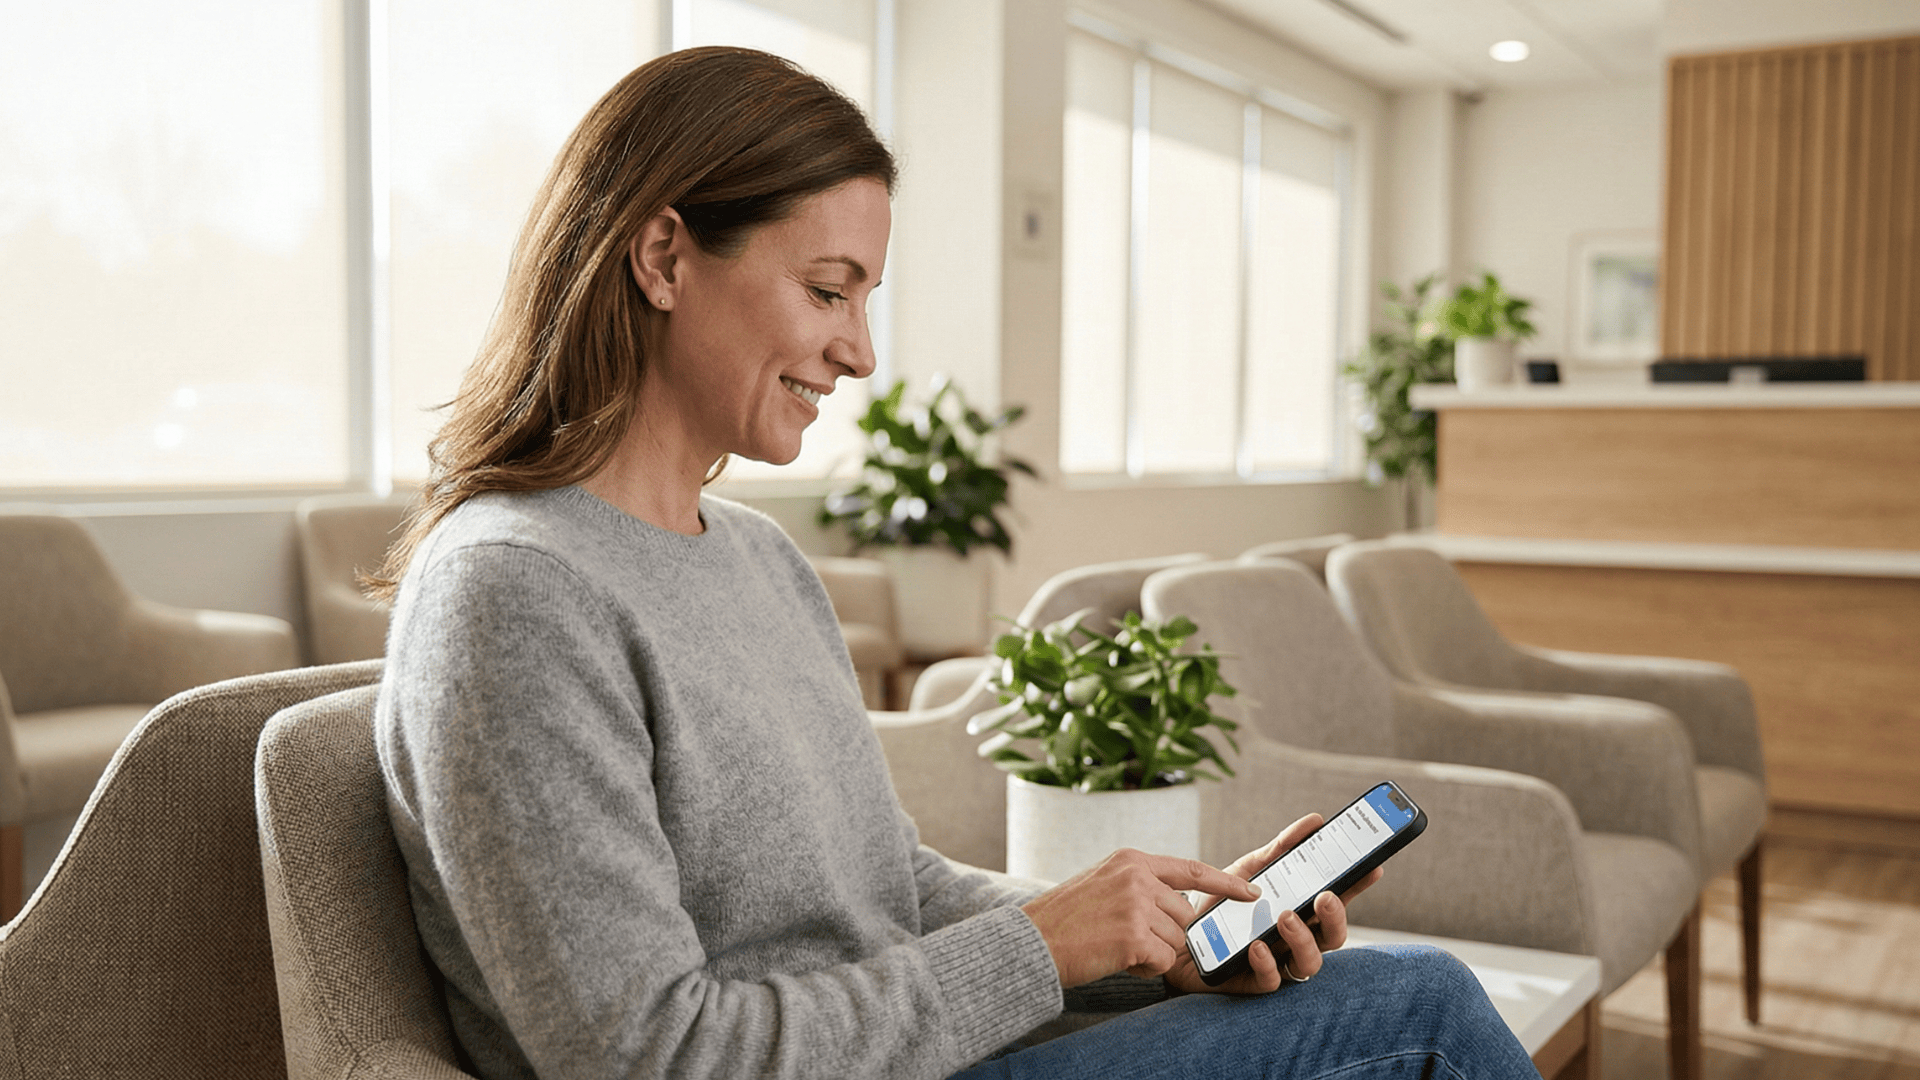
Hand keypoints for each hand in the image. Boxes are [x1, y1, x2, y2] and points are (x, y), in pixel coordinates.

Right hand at [1021, 848, 1259, 987]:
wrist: (1032, 942)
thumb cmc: (1065, 920)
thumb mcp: (1103, 883)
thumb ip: (1140, 885)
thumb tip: (1180, 904)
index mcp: (1132, 860)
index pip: (1191, 870)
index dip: (1224, 884)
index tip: (1251, 892)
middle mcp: (1137, 877)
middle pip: (1185, 915)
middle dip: (1166, 934)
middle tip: (1128, 939)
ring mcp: (1136, 904)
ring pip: (1176, 939)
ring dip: (1154, 952)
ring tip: (1118, 947)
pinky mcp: (1134, 935)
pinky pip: (1164, 959)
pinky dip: (1147, 966)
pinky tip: (1120, 959)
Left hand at [1162, 814, 1384, 995]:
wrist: (1176, 930)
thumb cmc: (1221, 902)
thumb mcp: (1250, 870)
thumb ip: (1282, 848)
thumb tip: (1316, 821)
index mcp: (1301, 911)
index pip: (1339, 900)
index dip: (1358, 887)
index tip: (1373, 866)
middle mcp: (1295, 939)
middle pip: (1332, 936)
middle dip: (1335, 917)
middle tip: (1324, 896)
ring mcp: (1277, 961)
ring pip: (1309, 964)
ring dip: (1302, 939)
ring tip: (1285, 916)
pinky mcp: (1252, 982)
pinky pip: (1271, 981)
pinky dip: (1267, 964)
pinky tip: (1256, 946)